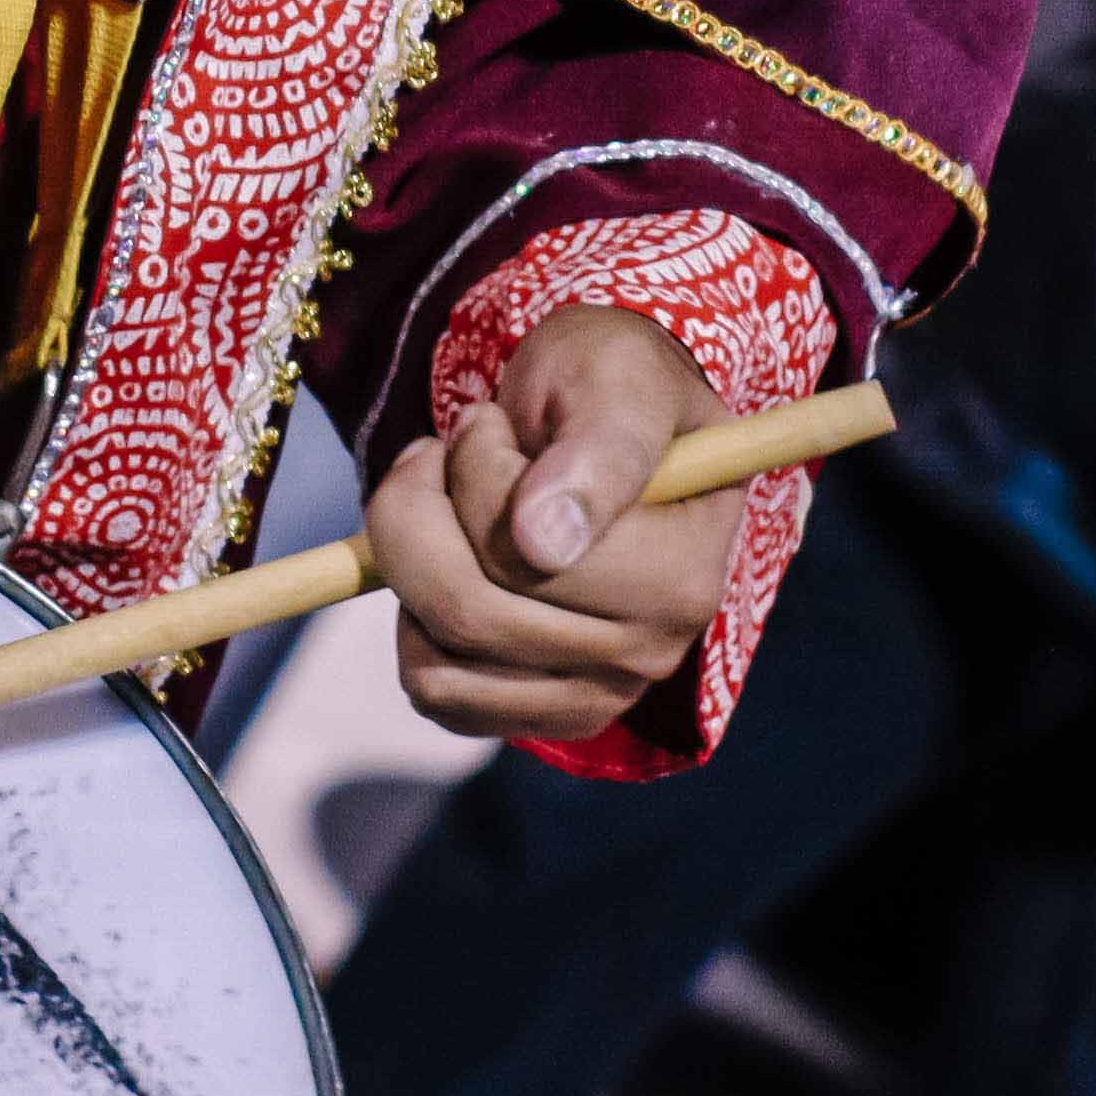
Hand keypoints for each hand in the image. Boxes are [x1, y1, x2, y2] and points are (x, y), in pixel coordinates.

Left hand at [371, 304, 741, 742]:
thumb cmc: (612, 384)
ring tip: (447, 502)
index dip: (475, 470)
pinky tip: (450, 562)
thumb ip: (598, 450)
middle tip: (443, 449)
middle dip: (420, 507)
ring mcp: (600, 695)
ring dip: (409, 561)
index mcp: (686, 574)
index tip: (489, 422)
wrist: (597, 417)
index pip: (523, 552)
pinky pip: (436, 695)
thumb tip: (544, 547)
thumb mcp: (615, 381)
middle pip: (468, 609)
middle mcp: (653, 654)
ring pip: (437, 659)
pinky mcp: (545, 715)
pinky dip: (413, 621)